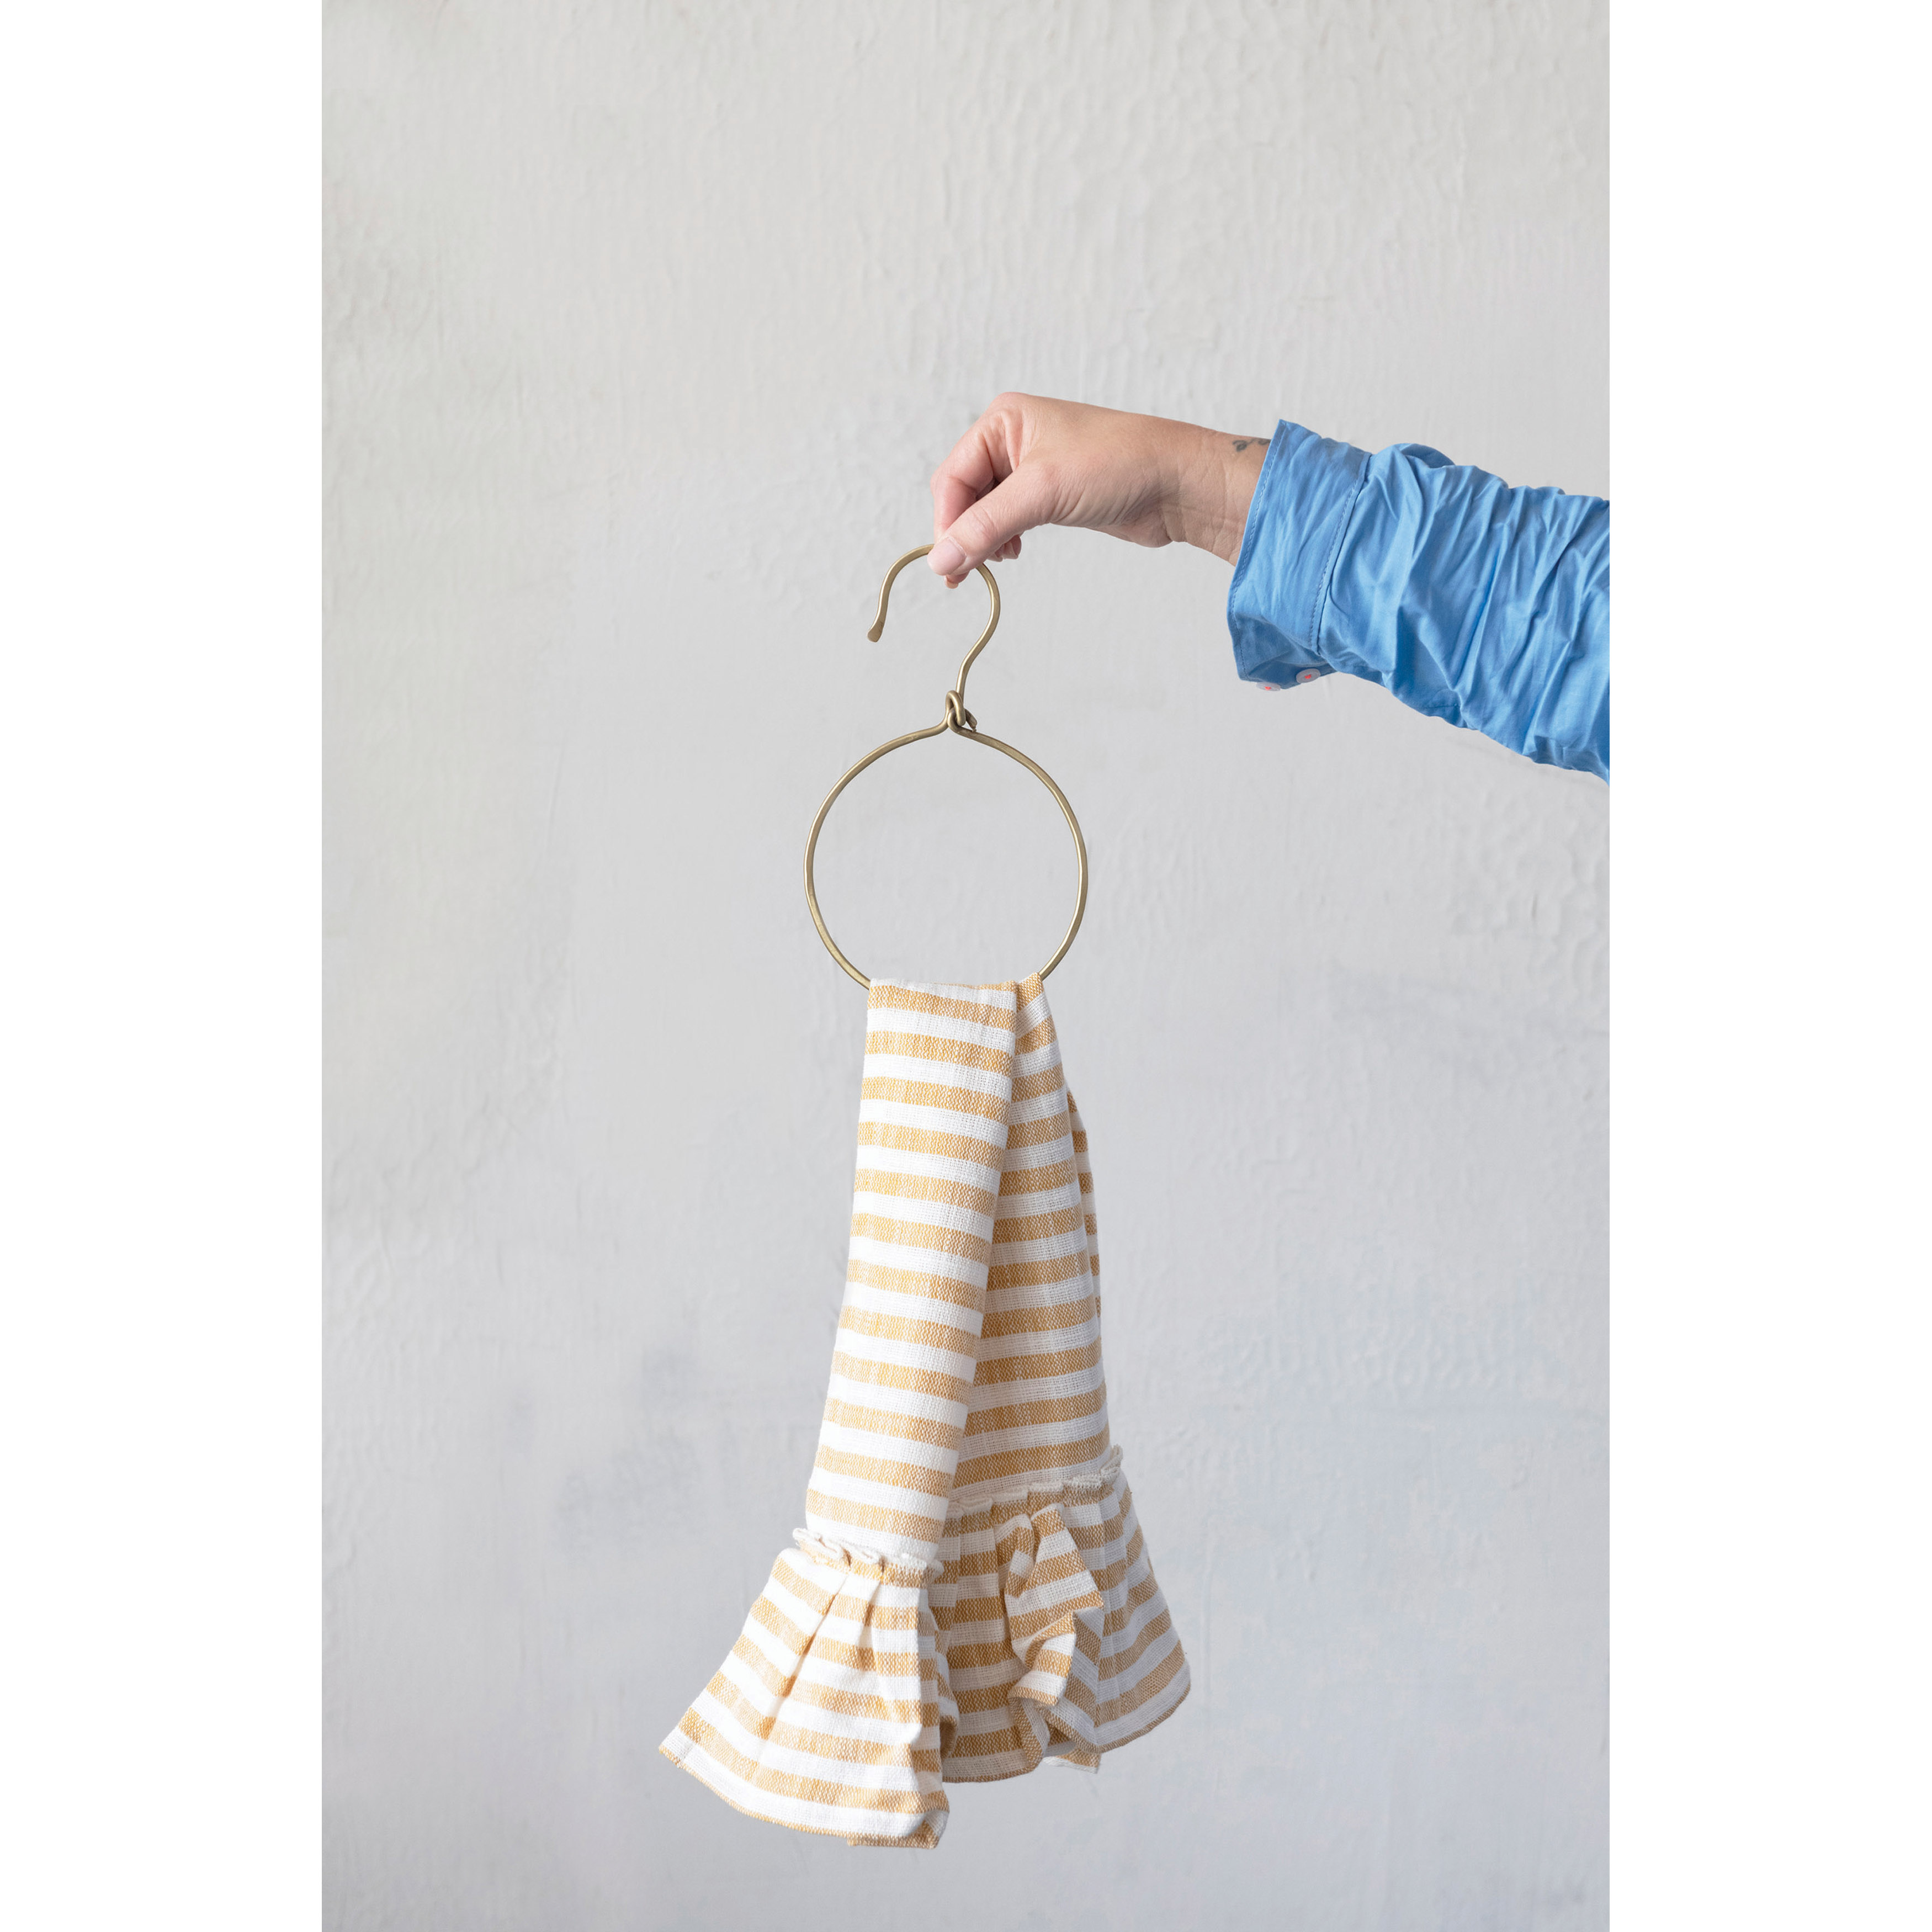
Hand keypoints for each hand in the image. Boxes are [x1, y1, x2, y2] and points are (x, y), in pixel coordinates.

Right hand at [926, 394, 1271, 586]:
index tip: (948, 564)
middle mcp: (1013, 440)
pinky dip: (1003, 540)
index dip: (946, 523)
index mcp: (1003, 421)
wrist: (1177, 484)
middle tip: (964, 575)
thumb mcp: (1042, 492)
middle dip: (963, 534)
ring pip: (984, 511)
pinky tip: (1013, 553)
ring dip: (983, 540)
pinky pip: (1008, 519)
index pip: (953, 477)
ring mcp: (1032, 468)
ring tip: (997, 562)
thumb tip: (941, 561)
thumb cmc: (1118, 465)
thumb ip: (986, 527)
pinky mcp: (1051, 494)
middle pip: (964, 495)